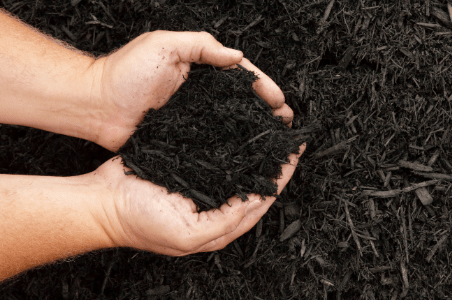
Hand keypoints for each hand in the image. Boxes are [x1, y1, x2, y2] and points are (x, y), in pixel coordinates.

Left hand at [91, 30, 293, 150]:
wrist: (94, 106)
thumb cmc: (124, 72)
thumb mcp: (164, 45)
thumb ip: (201, 46)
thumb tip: (238, 58)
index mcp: (199, 68)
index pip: (240, 76)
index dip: (263, 86)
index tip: (279, 101)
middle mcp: (200, 93)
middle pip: (242, 101)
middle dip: (267, 110)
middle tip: (286, 124)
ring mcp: (193, 116)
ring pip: (232, 122)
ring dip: (255, 130)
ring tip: (275, 141)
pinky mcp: (183, 137)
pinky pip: (213, 140)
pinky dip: (231, 147)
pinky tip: (246, 156)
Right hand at [92, 144, 304, 254]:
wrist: (102, 201)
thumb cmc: (139, 223)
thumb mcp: (186, 235)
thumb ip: (223, 223)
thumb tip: (253, 203)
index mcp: (221, 224)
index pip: (262, 199)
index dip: (281, 177)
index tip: (296, 153)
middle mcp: (217, 204)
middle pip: (256, 181)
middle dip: (275, 160)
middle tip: (290, 136)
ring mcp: (203, 183)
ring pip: (239, 165)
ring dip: (256, 149)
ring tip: (272, 127)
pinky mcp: (189, 165)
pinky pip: (217, 154)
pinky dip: (232, 142)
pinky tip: (241, 127)